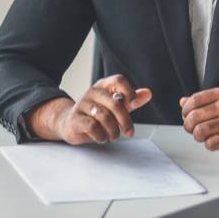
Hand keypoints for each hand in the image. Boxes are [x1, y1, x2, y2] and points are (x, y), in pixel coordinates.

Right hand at [30, 74, 151, 144]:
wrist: (70, 123)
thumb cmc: (97, 114)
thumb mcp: (117, 106)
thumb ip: (132, 101)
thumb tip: (148, 93)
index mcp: (104, 86)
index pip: (119, 80)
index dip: (129, 91)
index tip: (134, 104)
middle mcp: (93, 92)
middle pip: (115, 103)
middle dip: (125, 121)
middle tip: (129, 132)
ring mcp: (82, 104)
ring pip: (104, 116)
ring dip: (113, 131)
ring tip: (114, 136)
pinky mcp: (75, 118)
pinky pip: (92, 126)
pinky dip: (101, 135)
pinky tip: (102, 138)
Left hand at [179, 87, 218, 151]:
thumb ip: (204, 101)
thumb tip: (182, 102)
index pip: (195, 99)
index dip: (186, 110)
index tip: (186, 116)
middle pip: (194, 117)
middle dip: (189, 126)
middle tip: (192, 129)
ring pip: (200, 131)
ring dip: (198, 136)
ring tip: (203, 136)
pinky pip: (211, 143)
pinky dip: (209, 145)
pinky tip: (214, 141)